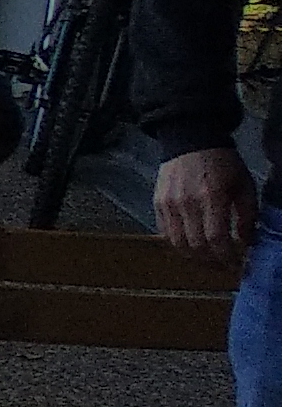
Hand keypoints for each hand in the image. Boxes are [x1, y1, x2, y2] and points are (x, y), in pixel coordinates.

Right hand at [155, 145, 256, 271]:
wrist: (192, 142)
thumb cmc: (223, 164)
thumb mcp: (245, 186)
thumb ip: (248, 215)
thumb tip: (247, 241)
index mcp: (211, 197)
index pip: (216, 238)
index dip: (226, 256)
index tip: (236, 264)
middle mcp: (186, 203)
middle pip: (196, 245)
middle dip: (212, 260)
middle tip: (224, 264)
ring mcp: (168, 204)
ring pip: (178, 243)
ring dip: (194, 256)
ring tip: (208, 258)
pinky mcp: (158, 204)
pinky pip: (166, 233)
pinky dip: (179, 243)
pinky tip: (192, 244)